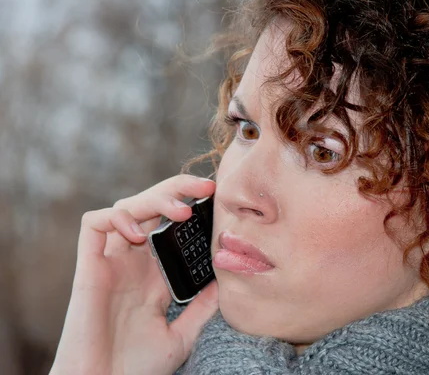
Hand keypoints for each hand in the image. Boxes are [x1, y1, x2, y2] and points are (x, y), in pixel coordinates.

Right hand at [50, 175, 218, 374]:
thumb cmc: (136, 367)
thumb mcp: (182, 335)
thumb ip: (201, 308)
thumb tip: (226, 282)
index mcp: (154, 273)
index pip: (171, 225)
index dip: (190, 206)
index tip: (217, 200)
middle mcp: (133, 261)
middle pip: (151, 206)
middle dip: (177, 189)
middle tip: (206, 186)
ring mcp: (111, 262)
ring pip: (126, 206)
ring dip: (153, 198)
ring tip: (179, 210)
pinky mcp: (89, 267)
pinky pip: (94, 225)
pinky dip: (116, 217)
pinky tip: (137, 232)